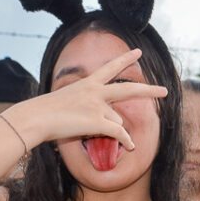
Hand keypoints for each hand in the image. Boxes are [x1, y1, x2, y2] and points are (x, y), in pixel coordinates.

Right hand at [3, 49, 167, 148]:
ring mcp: (97, 106)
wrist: (35, 118)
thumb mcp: (66, 104)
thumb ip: (87, 110)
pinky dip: (126, 141)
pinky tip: (131, 147)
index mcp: (86, 84)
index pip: (109, 68)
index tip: (137, 52)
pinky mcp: (97, 122)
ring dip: (112, 131)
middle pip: (128, 89)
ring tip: (94, 134)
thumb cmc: (44, 114)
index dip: (125, 60)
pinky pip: (119, 133)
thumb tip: (108, 125)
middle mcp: (95, 91)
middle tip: (164, 90)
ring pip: (117, 121)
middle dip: (149, 90)